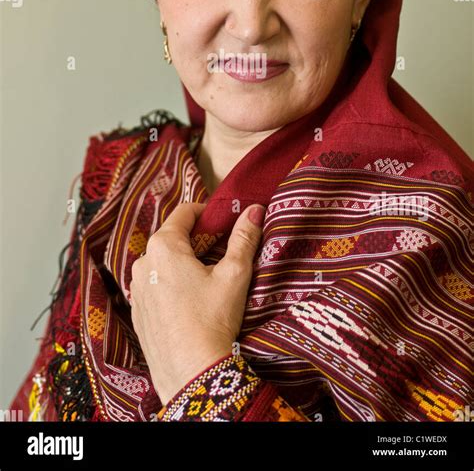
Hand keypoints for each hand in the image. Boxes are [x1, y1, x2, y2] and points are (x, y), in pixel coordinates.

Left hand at [129, 201, 265, 404]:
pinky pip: (155, 287)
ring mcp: (137, 290)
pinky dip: (172, 286)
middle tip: (222, 251)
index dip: (207, 213)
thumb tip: (253, 210)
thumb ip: (244, 238)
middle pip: (172, 238)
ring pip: (162, 264)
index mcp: (163, 247)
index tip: (224, 221)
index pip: (184, 213)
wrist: (191, 374)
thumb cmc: (212, 319)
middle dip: (197, 240)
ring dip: (184, 263)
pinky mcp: (138, 313)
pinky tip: (193, 303)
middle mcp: (142, 264)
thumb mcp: (234, 274)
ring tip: (209, 279)